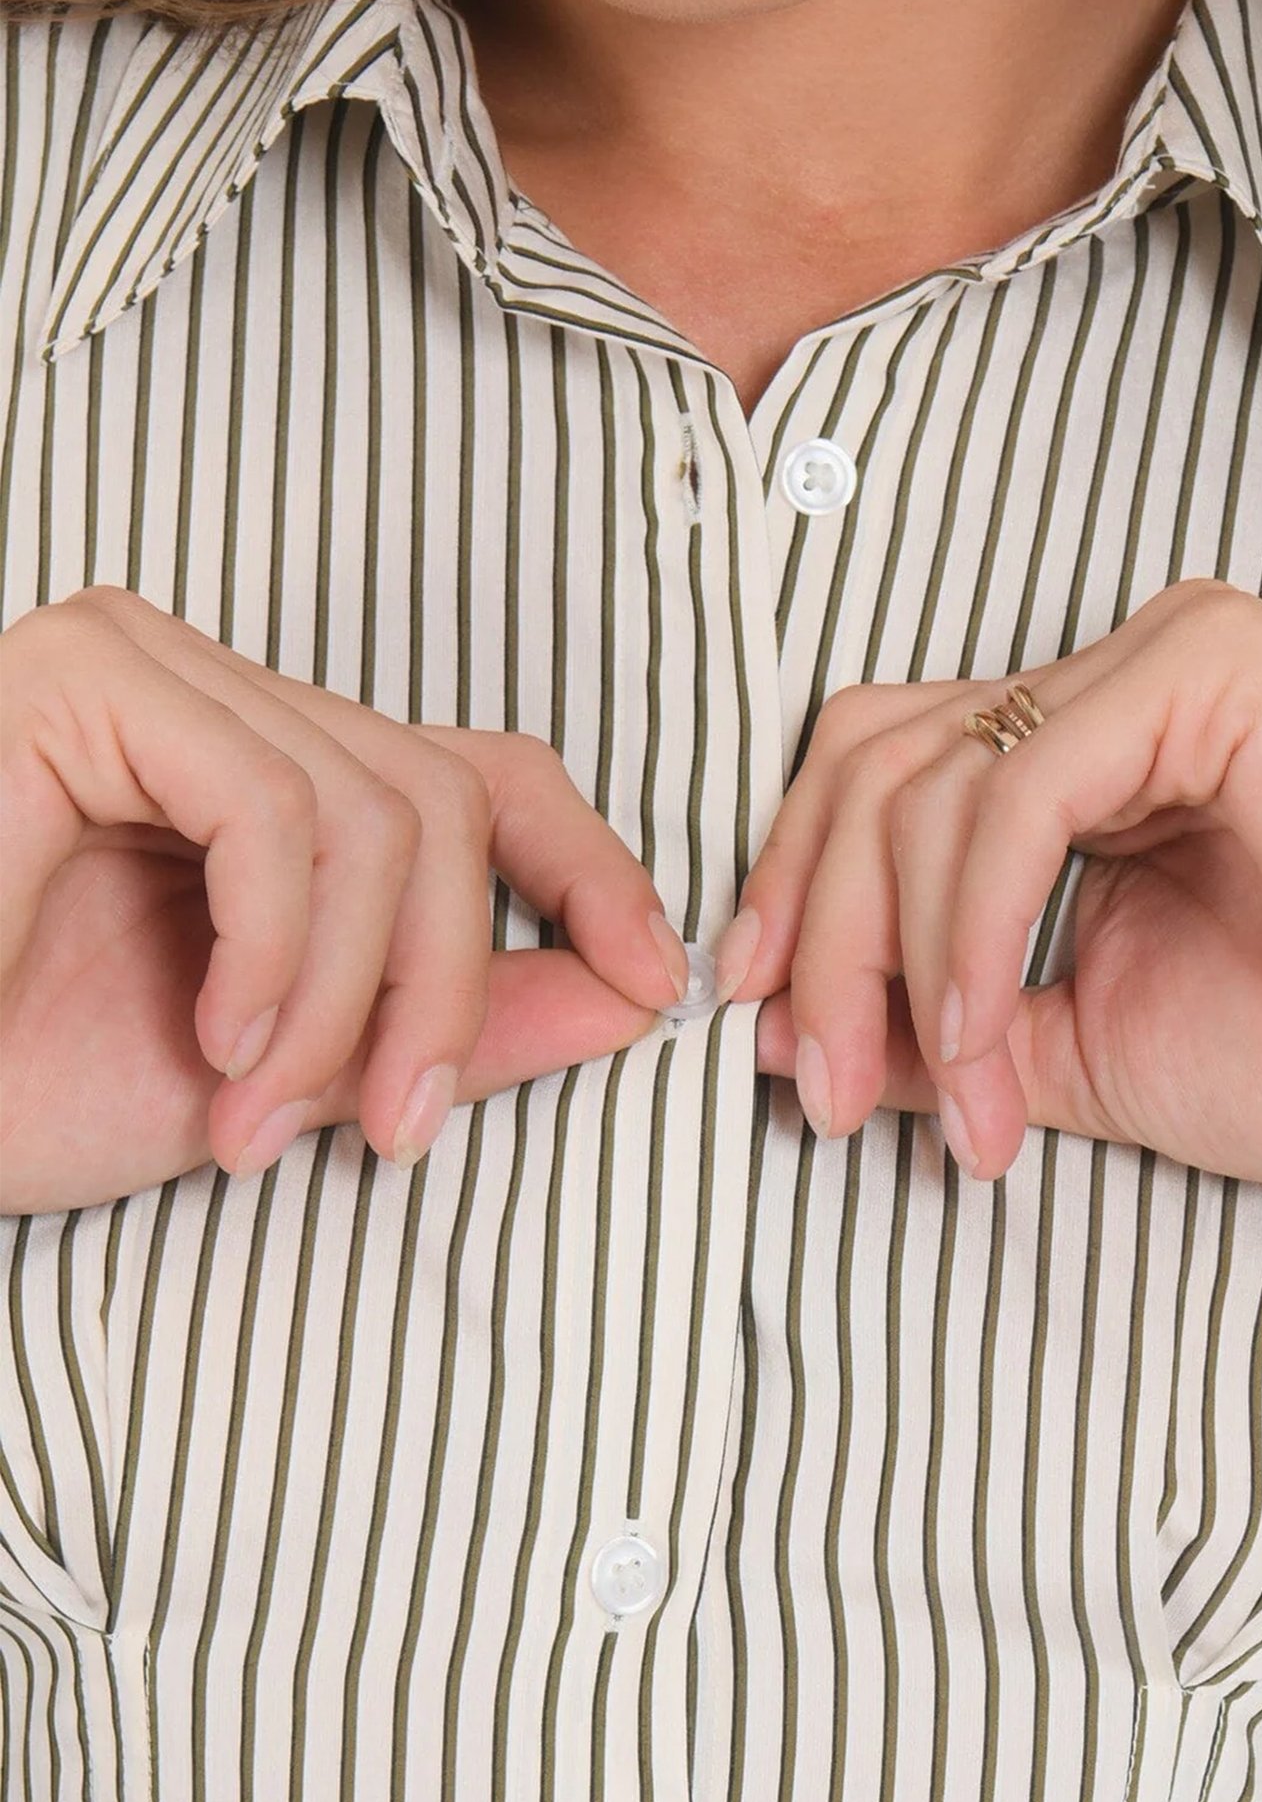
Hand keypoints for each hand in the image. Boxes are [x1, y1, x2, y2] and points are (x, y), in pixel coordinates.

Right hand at [0, 588, 693, 1214]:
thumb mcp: (303, 1074)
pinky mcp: (83, 678)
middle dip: (450, 990)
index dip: (593, 867)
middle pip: (449, 800)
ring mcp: (147, 668)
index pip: (484, 773)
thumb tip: (639, 988)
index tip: (659, 984)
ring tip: (270, 1114)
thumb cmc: (39, 1086)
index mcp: (272, 771)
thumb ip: (460, 1023)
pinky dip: (278, 954)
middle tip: (394, 1133)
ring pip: (381, 812)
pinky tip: (220, 1044)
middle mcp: (216, 694)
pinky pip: (277, 808)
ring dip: (352, 1001)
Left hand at [713, 580, 1261, 1186]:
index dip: (796, 897)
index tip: (772, 1043)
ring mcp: (1165, 654)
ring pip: (926, 781)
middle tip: (824, 1092)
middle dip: (818, 939)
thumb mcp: (1067, 1048)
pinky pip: (1017, 792)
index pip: (877, 774)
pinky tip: (989, 1035)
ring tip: (959, 1104)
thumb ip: (931, 1020)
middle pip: (872, 764)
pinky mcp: (1211, 669)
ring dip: (899, 963)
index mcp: (1085, 743)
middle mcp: (1118, 676)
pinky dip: (970, 926)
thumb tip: (768, 1028)